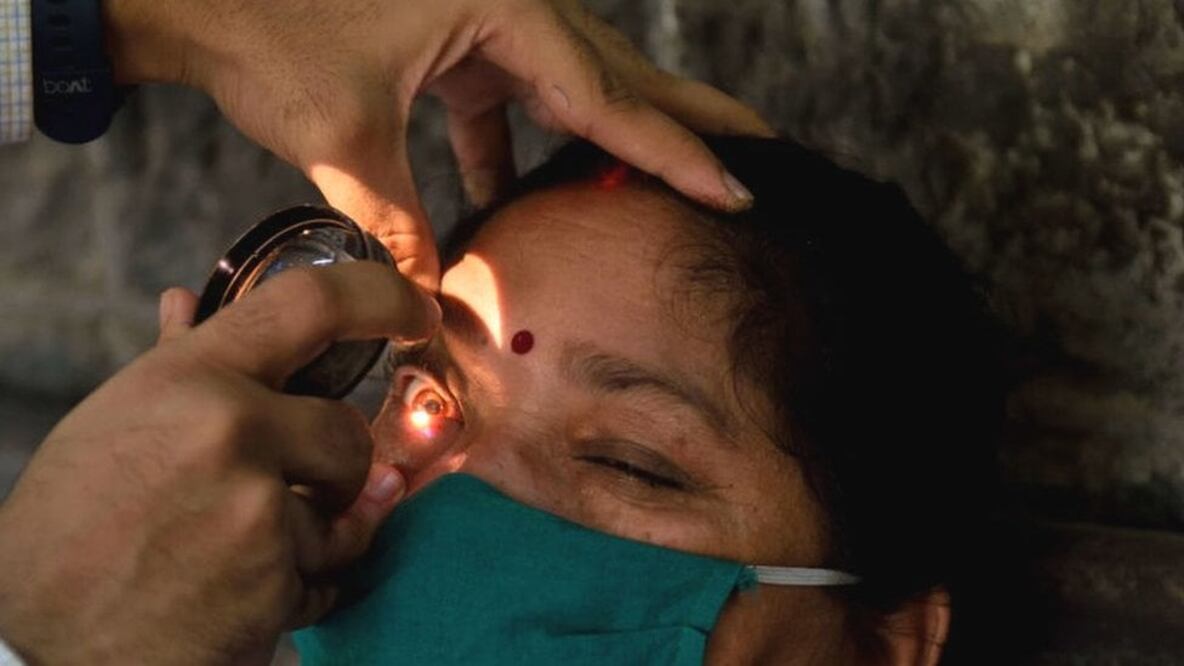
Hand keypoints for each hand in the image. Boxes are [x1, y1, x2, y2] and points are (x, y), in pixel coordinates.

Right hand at [0, 264, 436, 663]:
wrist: (47, 643)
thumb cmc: (72, 528)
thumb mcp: (114, 424)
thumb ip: (176, 363)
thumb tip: (189, 304)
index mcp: (190, 378)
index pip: (311, 304)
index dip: (378, 298)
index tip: (413, 311)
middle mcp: (232, 430)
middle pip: (348, 431)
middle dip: (331, 467)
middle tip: (281, 490)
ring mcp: (259, 508)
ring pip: (344, 509)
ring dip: (308, 533)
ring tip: (226, 546)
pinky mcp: (277, 581)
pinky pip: (327, 574)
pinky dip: (293, 586)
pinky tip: (229, 589)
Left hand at [103, 0, 773, 287]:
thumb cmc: (263, 32)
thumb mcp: (346, 137)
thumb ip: (403, 225)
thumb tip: (427, 308)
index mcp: (502, 8)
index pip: (610, 96)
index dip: (675, 152)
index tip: (738, 189)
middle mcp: (509, 3)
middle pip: (620, 71)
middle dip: (688, 116)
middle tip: (763, 147)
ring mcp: (484, 18)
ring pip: (574, 82)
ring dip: (618, 130)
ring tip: (679, 165)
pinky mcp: (452, 39)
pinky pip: (511, 97)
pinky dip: (521, 144)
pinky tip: (519, 193)